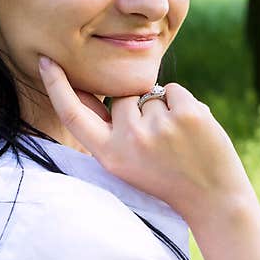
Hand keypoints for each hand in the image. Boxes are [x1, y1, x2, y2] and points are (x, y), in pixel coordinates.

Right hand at [37, 56, 253, 219]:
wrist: (214, 199)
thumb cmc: (168, 179)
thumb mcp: (127, 164)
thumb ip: (107, 130)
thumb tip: (87, 90)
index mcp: (109, 156)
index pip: (72, 114)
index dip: (56, 86)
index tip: (46, 60)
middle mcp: (130, 139)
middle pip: (120, 96)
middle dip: (138, 108)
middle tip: (160, 142)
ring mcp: (159, 125)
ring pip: (149, 93)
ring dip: (163, 109)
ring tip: (178, 141)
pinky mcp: (187, 114)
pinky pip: (174, 90)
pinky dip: (184, 105)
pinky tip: (191, 132)